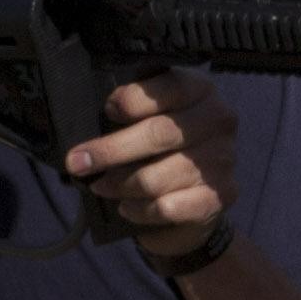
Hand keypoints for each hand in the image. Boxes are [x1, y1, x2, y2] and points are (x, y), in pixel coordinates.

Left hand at [64, 70, 242, 271]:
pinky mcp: (221, 195)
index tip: (106, 111)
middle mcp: (218, 121)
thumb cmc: (163, 142)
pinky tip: (127, 207)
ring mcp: (223, 160)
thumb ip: (132, 105)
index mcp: (200, 90)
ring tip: (102, 187)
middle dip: (110, 151)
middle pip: (158, 134)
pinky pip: (168, 207)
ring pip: (156, 178)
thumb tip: (100, 112)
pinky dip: (139, 210)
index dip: (132, 100)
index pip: (167, 89)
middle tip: (77, 162)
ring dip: (119, 186)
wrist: (196, 188)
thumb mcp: (149, 112)